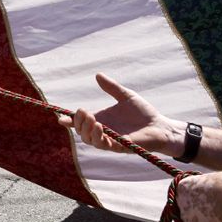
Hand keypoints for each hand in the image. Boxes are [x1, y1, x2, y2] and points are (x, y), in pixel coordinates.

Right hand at [56, 73, 185, 155]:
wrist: (160, 126)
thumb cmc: (143, 113)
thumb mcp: (125, 96)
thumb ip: (111, 87)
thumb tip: (97, 75)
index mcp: (101, 120)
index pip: (80, 123)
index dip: (70, 121)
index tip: (61, 118)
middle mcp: (103, 132)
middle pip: (81, 131)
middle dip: (78, 122)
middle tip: (83, 111)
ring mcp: (110, 140)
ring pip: (89, 140)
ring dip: (86, 130)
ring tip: (91, 118)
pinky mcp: (119, 147)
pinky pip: (103, 145)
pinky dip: (98, 136)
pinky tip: (100, 126)